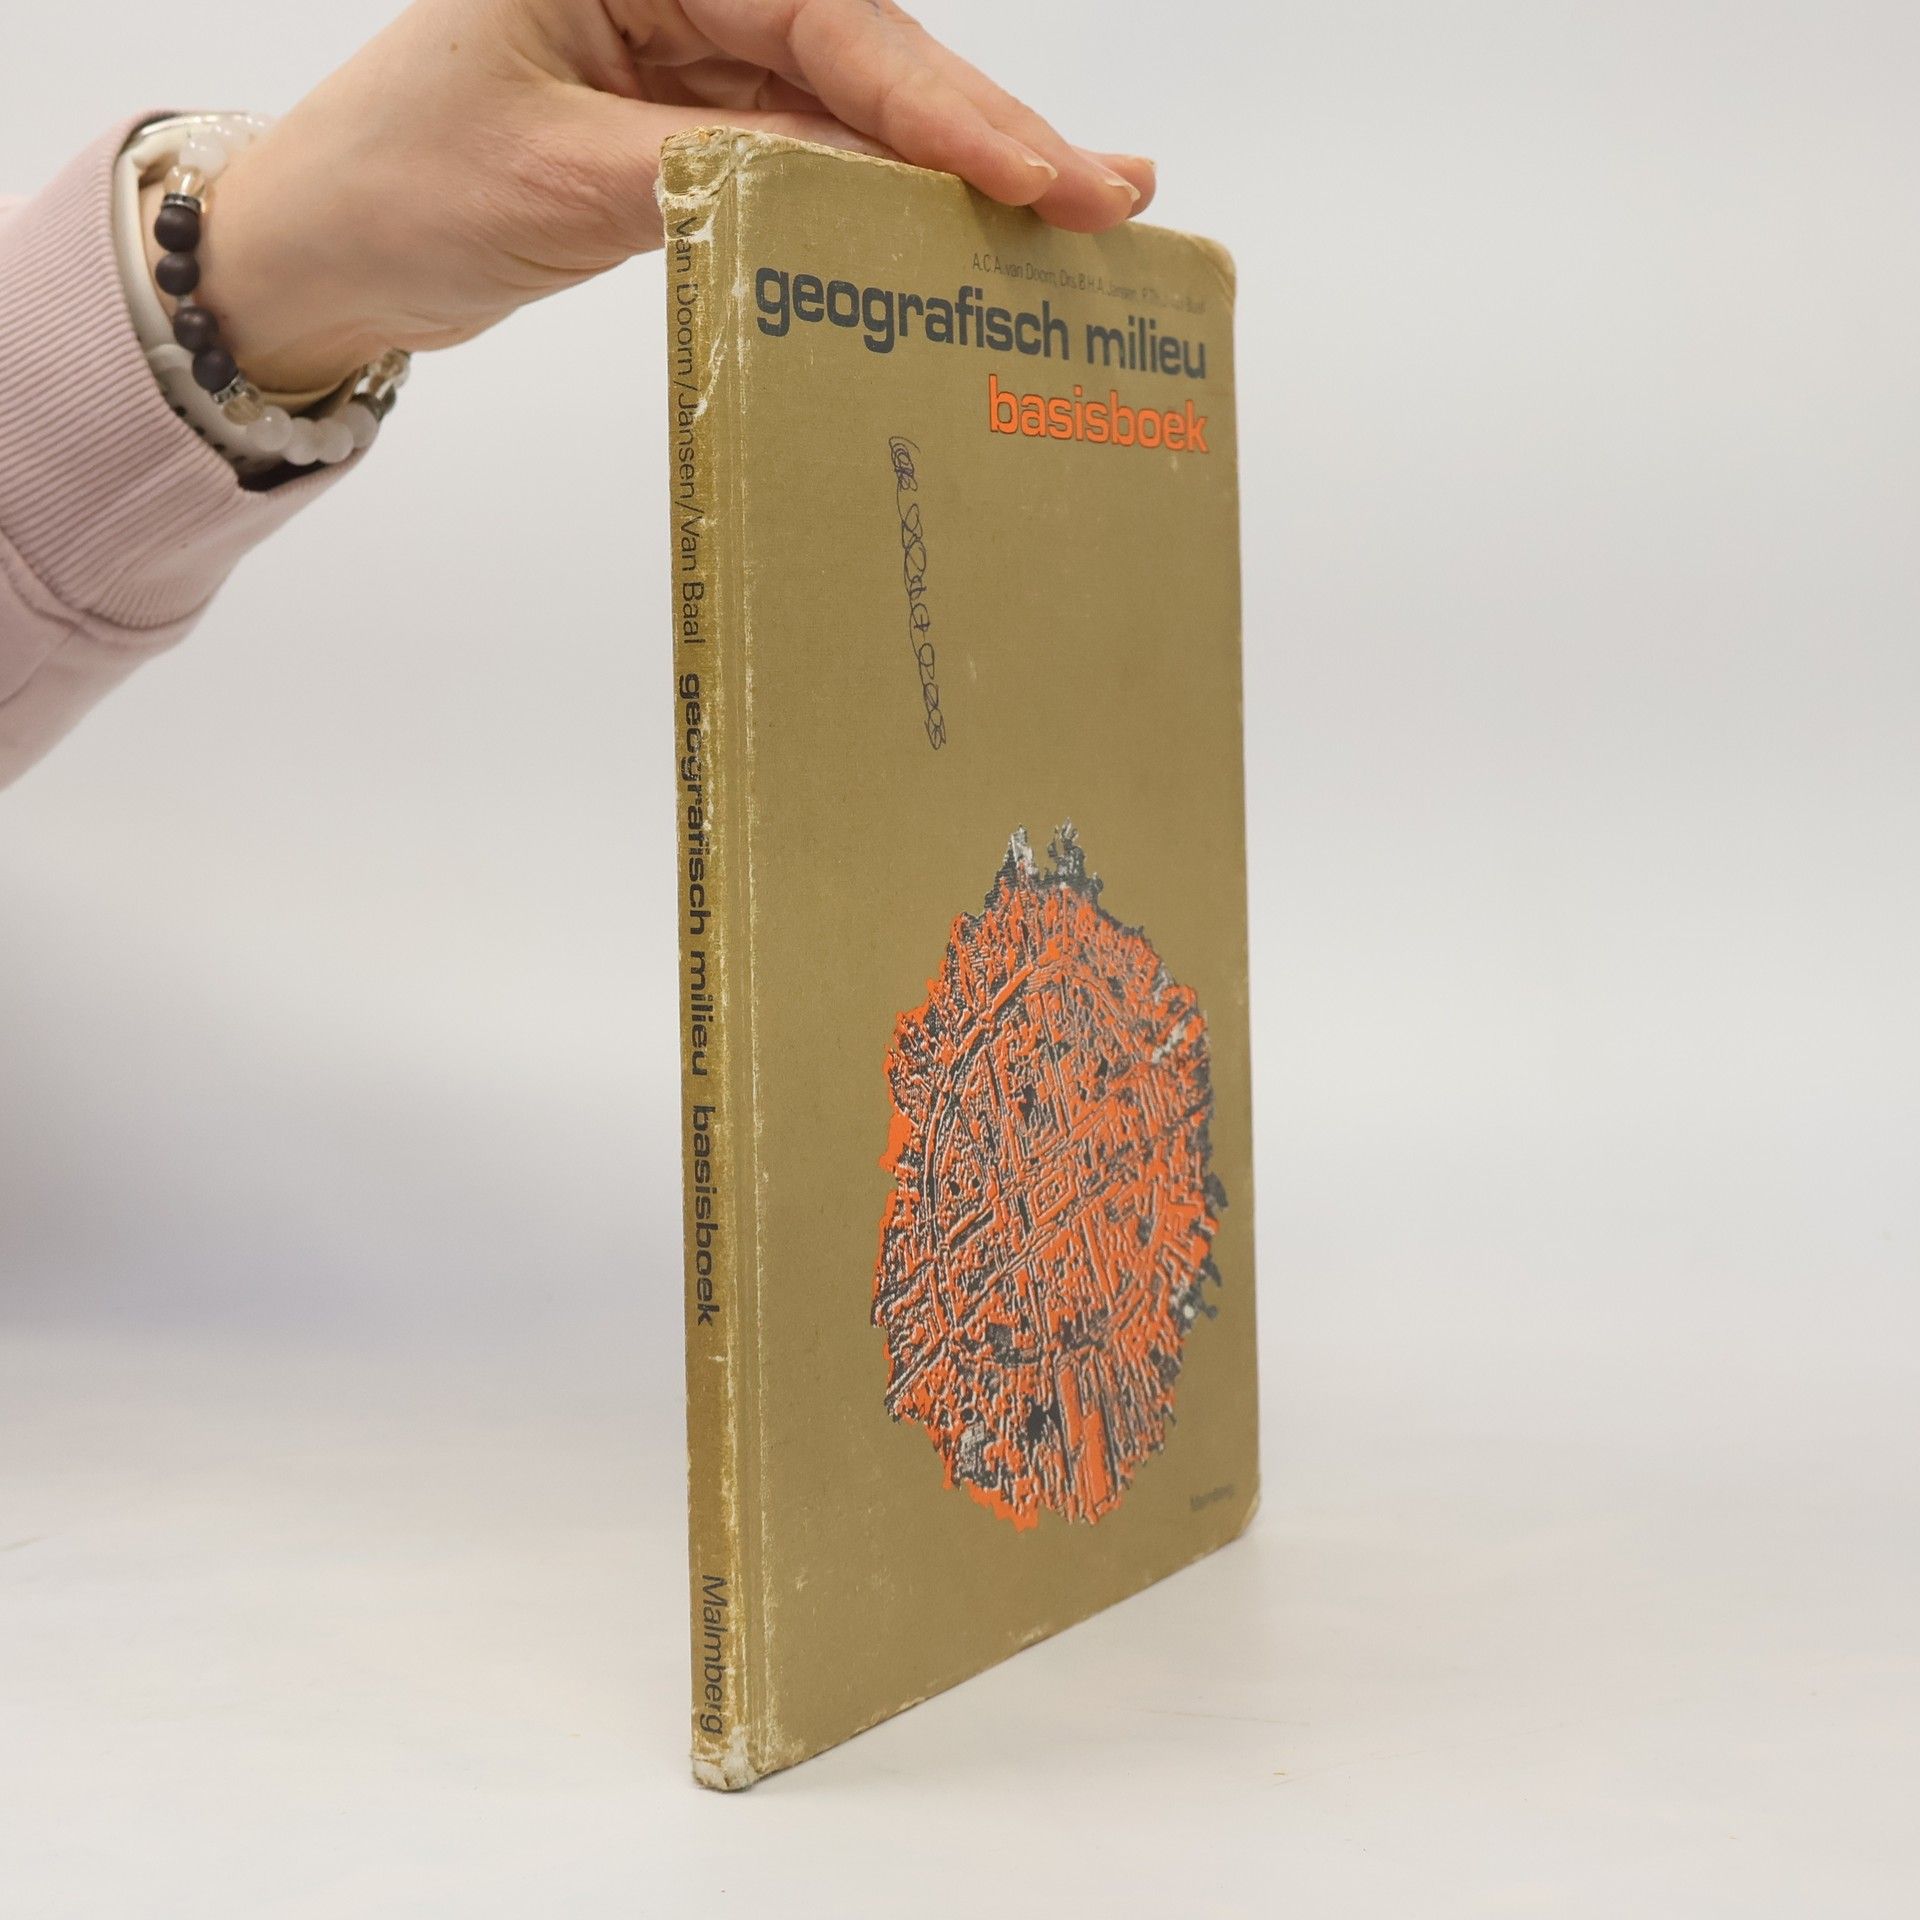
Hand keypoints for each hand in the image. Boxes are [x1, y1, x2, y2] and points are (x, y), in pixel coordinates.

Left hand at [176, 0, 1156, 393]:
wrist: (323, 255)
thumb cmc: (395, 186)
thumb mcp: (558, 178)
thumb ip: (718, 176)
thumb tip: (870, 197)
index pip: (826, 24)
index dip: (941, 107)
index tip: (1037, 176)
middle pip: (868, 60)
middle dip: (984, 135)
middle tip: (1110, 196)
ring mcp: (696, 60)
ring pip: (858, 117)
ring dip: (956, 177)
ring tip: (1073, 221)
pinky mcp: (696, 133)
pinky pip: (815, 166)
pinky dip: (885, 210)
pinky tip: (960, 240)